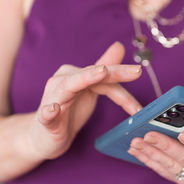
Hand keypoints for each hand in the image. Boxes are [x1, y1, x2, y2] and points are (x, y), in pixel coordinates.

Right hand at [27, 42, 142, 160]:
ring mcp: (52, 98)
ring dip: (84, 79)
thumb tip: (119, 45)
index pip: (103, 75)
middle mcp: (62, 81)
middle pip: (91, 75)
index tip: (140, 101)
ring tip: (100, 73)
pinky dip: (49, 111)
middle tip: (136, 71)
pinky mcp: (44, 120)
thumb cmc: (68, 111)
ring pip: (68, 86)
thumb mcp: (90, 90)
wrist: (43, 138)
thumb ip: (104, 69)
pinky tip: (53, 109)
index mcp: (75, 74)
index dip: (124, 85)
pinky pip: (45, 114)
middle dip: (114, 72)